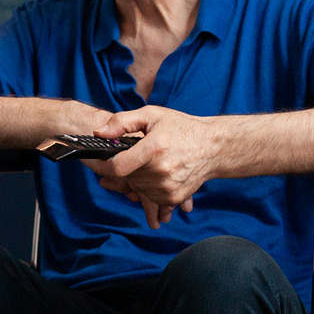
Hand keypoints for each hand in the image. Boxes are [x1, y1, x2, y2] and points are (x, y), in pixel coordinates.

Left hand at [80, 106, 224, 228]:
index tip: (101, 160)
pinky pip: (150, 197)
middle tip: (134, 157)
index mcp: (153, 149)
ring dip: (137, 179)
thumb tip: (99, 133)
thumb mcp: (152, 115)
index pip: (117, 167)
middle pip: (126, 178)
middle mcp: (161, 171)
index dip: (104, 165)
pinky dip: (149, 189)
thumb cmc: (182, 128)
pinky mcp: (174, 197)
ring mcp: (168, 187)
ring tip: (149, 165)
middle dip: (125, 168)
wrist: (214, 147)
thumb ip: (121, 122)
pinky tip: (157, 177)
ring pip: (137, 189)